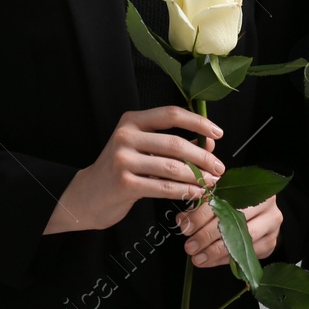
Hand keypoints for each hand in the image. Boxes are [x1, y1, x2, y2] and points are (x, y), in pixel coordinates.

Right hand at [45, 107, 223, 233]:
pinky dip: (184, 191)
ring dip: (197, 176)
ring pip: (171, 167)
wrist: (88, 195)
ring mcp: (123, 159)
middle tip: (219, 168)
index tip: (218, 133)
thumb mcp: (141, 148)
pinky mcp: (124, 183)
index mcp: (132, 120)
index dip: (198, 122)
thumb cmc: (122, 170)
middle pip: (175, 143)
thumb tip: (209, 143)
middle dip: (203, 157)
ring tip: (211, 182)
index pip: (171, 114)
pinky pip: (163, 187)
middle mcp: (125, 136)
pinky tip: (195, 194)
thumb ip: (169, 143)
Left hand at [175, 195, 282, 268]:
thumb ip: (203, 205)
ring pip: (242, 240)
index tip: (185, 226)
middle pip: (234, 221)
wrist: (261, 213)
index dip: (201, 215)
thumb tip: (182, 220)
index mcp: (251, 185)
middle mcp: (266, 205)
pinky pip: (247, 255)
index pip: (223, 200)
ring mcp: (271, 225)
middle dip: (207, 235)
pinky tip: (210, 261)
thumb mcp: (221, 197)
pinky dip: (226, 260)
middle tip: (190, 246)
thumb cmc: (236, 203)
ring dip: (216, 251)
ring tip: (198, 257)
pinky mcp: (271, 243)